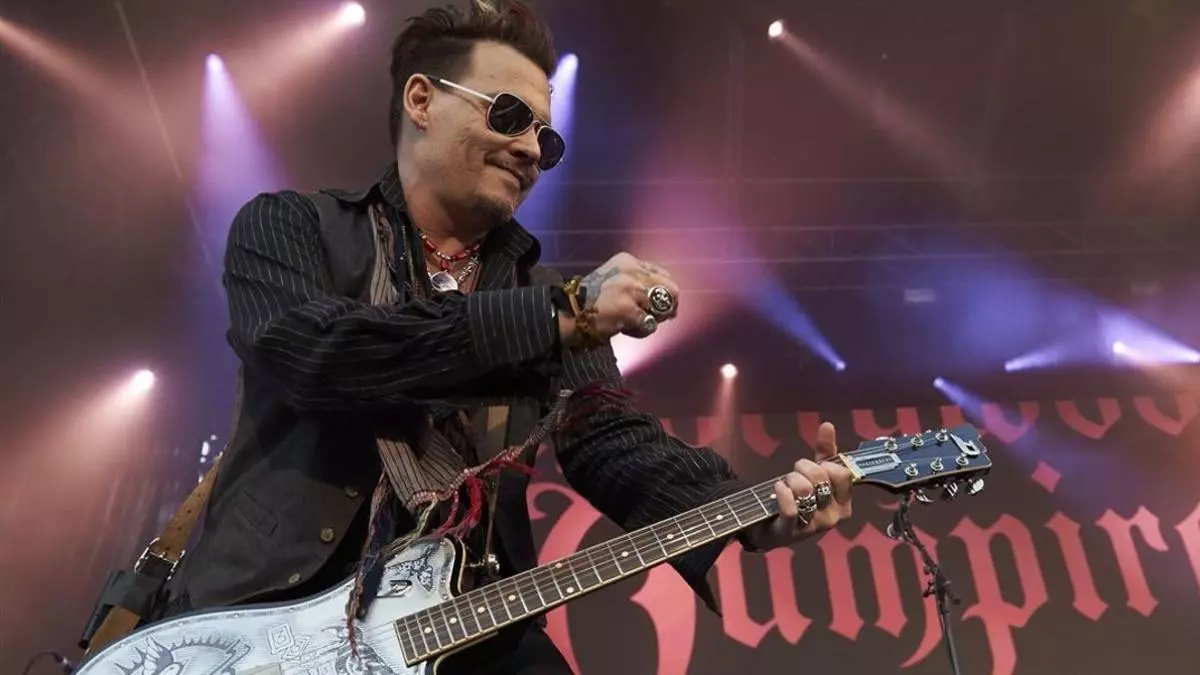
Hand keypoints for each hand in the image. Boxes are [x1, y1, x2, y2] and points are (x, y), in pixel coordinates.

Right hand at [565, 252, 679, 343]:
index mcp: (628, 261)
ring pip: (663, 307)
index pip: (662, 274)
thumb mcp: (613, 279)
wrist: (568, 313)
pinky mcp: (629, 309)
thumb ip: (636, 282)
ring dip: (653, 320)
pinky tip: (625, 329)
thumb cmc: (590, 300)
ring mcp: (631, 289)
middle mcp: (632, 271)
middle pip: (670, 289)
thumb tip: (665, 299)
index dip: (666, 292)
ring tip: (634, 322)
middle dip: (667, 307)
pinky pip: (649, 325)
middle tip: (658, 318)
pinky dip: (641, 331)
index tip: (660, 306)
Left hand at [744, 422, 853, 550]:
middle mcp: (832, 517)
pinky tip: (777, 488)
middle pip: (821, 479)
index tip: (816, 467)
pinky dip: (782, 492)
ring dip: (791, 479)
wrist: (771, 528)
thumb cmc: (799, 500)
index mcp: (843, 504)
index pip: (844, 474)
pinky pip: (791, 508)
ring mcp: (812, 527)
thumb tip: (827, 425)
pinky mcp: (790, 532)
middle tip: (795, 474)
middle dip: (803, 468)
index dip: (826, 464)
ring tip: (785, 483)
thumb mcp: (814, 476)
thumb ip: (825, 452)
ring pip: (805, 491)